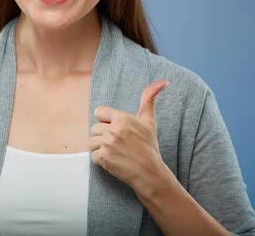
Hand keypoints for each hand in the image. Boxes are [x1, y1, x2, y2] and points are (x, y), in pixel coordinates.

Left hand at [89, 80, 170, 198]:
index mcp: (122, 117)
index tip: (116, 129)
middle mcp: (114, 129)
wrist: (149, 172)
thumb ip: (149, 99)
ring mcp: (107, 144)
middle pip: (94, 128)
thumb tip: (163, 81)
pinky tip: (113, 161)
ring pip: (91, 142)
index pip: (98, 112)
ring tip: (115, 152)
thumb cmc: (149, 146)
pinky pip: (93, 156)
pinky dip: (101, 160)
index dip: (106, 121)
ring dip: (100, 148)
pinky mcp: (103, 158)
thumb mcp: (149, 120)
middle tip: (118, 144)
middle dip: (103, 136)